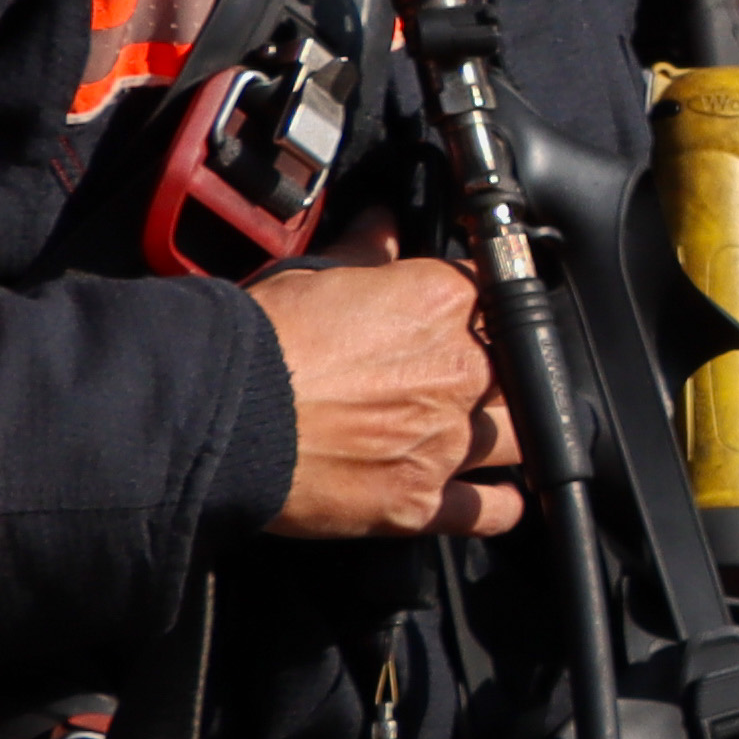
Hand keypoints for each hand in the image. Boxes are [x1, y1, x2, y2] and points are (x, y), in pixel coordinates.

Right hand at [249, 233, 519, 540]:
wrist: (218, 415)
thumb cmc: (258, 343)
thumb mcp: (310, 278)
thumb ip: (363, 256)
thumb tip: (382, 227)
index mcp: (440, 303)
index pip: (491, 293)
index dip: (480, 307)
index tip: (467, 318)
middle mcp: (459, 371)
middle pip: (518, 368)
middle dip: (503, 372)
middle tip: (474, 379)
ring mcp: (447, 440)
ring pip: (520, 437)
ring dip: (512, 435)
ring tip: (499, 435)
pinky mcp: (420, 500)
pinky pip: (489, 511)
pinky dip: (501, 507)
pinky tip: (503, 500)